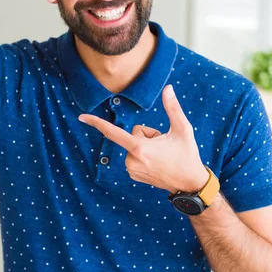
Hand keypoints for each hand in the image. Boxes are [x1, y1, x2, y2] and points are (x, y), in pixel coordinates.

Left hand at [79, 85, 208, 193]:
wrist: (190, 183)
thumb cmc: (187, 154)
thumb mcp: (182, 129)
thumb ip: (172, 107)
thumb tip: (168, 88)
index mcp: (140, 148)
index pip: (113, 132)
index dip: (96, 123)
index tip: (81, 117)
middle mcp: (132, 160)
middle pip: (133, 134)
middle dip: (147, 135)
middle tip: (164, 146)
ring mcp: (132, 169)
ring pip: (133, 145)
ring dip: (146, 146)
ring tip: (163, 155)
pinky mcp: (134, 174)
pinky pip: (134, 155)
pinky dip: (145, 155)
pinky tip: (158, 162)